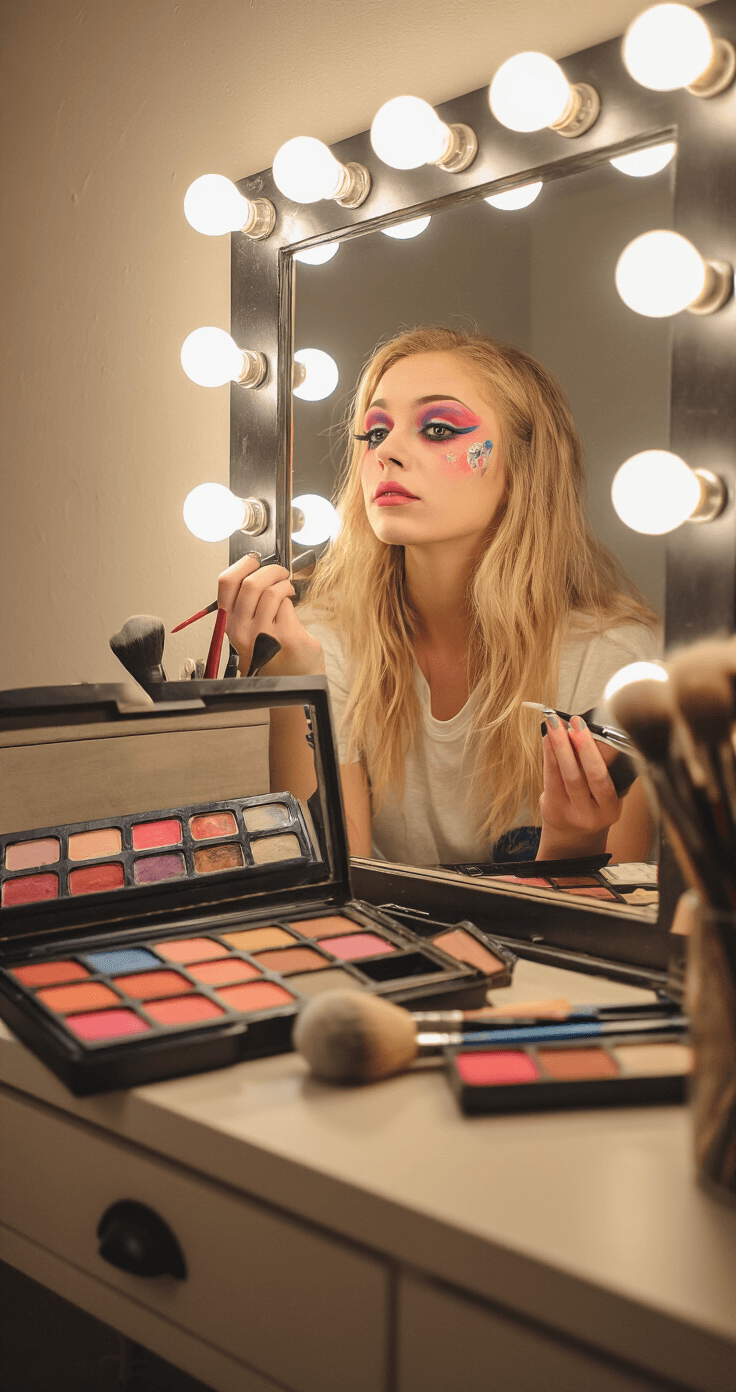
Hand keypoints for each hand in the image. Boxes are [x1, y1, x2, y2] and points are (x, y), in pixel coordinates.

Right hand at [217, 554, 323, 676]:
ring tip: (287, 588)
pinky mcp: (286, 637)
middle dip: (271, 570)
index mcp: (230, 623)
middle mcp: (242, 630)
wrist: (290, 681)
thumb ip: (246, 605)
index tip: (254, 560)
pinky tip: (291, 604)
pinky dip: (291, 599)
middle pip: (252, 583)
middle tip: (280, 573)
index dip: (242, 564)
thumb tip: (254, 571)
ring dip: (283, 584)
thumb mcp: (248, 630)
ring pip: (272, 592)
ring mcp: (264, 635)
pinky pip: (287, 605)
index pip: (227, 583)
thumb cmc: (270, 653)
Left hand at [537, 714, 622, 859]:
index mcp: (611, 809)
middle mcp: (593, 814)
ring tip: (557, 724)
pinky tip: (548, 739)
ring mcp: (570, 813)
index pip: (607, 777)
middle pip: (588, 775)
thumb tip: (596, 731)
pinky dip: (549, 754)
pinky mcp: (552, 809)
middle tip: (576, 722)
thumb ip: (605, 769)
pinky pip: (550, 777)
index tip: (597, 729)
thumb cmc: (591, 806)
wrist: (573, 837)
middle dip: (582, 745)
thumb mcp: (605, 794)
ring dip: (560, 745)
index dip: (601, 752)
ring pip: (566, 775)